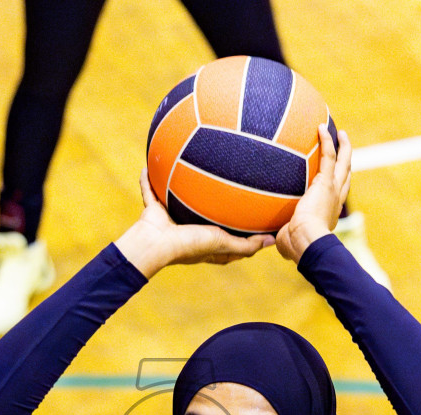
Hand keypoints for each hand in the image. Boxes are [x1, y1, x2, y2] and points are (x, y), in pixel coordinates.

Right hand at [114, 170, 273, 276]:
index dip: (236, 226)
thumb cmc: (190, 245)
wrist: (156, 244)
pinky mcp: (153, 209)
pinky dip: (147, 180)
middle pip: (202, 213)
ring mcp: (169, 218)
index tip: (250, 210)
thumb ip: (247, 244)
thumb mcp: (224, 244)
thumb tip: (273, 240)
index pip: (224, 234)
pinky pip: (150, 190)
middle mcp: (187, 229)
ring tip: (187, 166)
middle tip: (225, 181)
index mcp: (204, 240)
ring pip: (175, 198)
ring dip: (179, 185)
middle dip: (210, 201)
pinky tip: (149, 163)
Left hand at [276, 125, 351, 262]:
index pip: (336, 195)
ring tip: (340, 133)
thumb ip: (281, 234)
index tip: (333, 177)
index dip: (337, 184)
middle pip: (346, 175)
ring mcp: (333, 190)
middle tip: (345, 147)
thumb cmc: (296, 246)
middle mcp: (336, 200)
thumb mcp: (287, 239)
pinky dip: (327, 140)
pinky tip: (321, 126)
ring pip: (343, 163)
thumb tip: (267, 238)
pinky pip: (328, 156)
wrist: (305, 241)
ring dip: (344, 147)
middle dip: (346, 161)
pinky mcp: (326, 183)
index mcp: (329, 212)